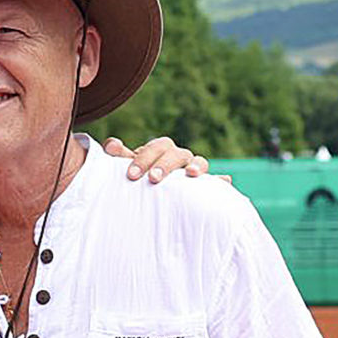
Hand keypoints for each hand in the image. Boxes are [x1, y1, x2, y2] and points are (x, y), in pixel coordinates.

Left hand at [105, 136, 226, 183]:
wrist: (152, 191)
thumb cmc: (140, 176)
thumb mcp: (128, 167)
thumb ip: (119, 156)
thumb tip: (111, 145)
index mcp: (162, 150)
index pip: (157, 147)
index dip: (145, 158)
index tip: (131, 175)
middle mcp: (180, 157)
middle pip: (177, 154)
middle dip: (166, 164)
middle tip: (153, 179)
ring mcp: (193, 170)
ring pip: (200, 162)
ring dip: (197, 166)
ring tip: (192, 174)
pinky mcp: (204, 187)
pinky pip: (216, 182)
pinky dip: (220, 181)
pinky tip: (225, 182)